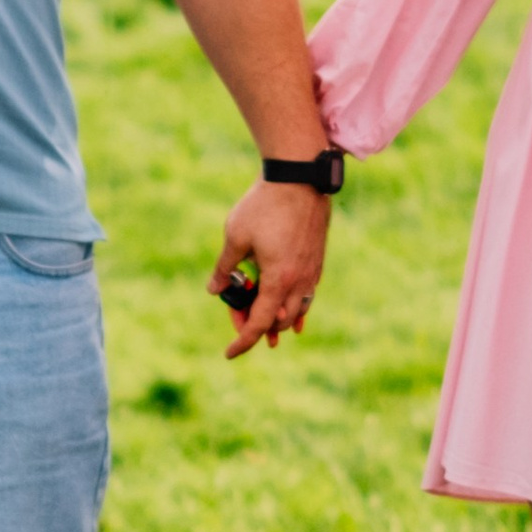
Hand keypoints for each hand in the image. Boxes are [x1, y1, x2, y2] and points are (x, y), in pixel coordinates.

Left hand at [208, 175, 329, 358]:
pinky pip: (307, 295)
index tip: (229, 353)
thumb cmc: (264, 206)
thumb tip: (214, 290)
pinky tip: (292, 309)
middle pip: (279, 321)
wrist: (299, 178)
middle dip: (258, 327)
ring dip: (278, 319)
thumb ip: (225, 268)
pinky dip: (296, 306)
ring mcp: (311, 272)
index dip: (242, 342)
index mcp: (278, 280)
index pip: (259, 324)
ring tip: (268, 327)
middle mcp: (299, 282)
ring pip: (296, 310)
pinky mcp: (317, 261)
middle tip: (238, 320)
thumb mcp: (235, 238)